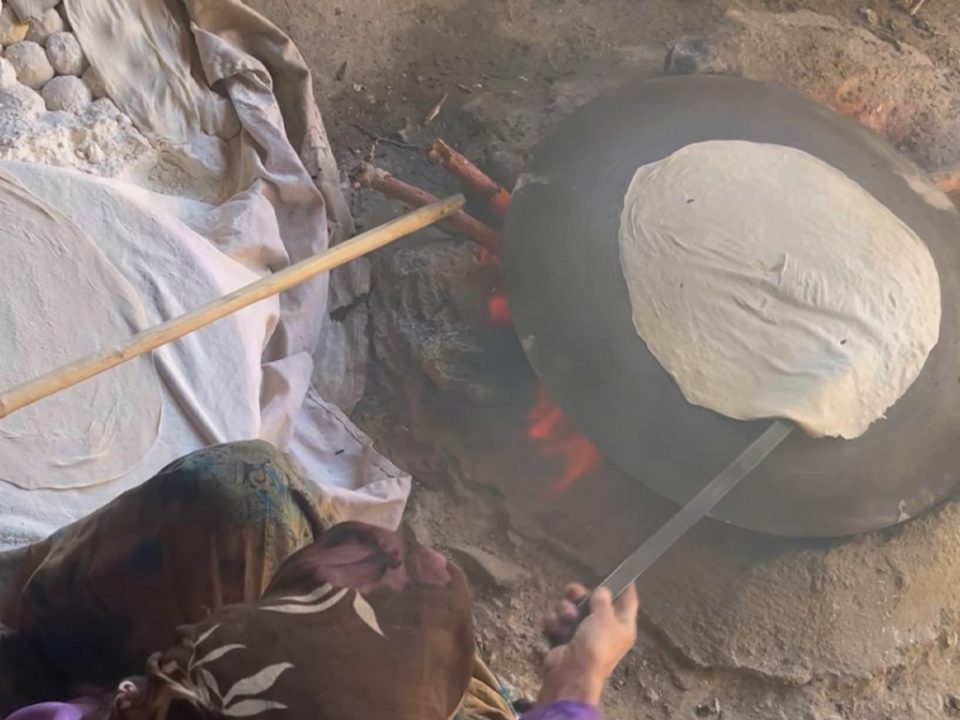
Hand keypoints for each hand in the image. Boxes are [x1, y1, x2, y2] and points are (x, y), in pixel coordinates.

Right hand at [539, 583, 638, 706]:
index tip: (621, 572)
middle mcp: (604, 629)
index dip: (625, 587)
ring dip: (564, 610)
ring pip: (570, 608)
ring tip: (565, 619)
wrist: (571, 674)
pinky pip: (557, 620)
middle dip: (580, 595)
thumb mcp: (604, 617)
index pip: (628, 601)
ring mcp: (582, 635)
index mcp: (622, 626)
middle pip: (592, 601)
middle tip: (573, 593)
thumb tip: (602, 591)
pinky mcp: (563, 640)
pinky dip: (553, 622)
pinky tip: (554, 627)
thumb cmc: (595, 646)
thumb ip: (603, 600)